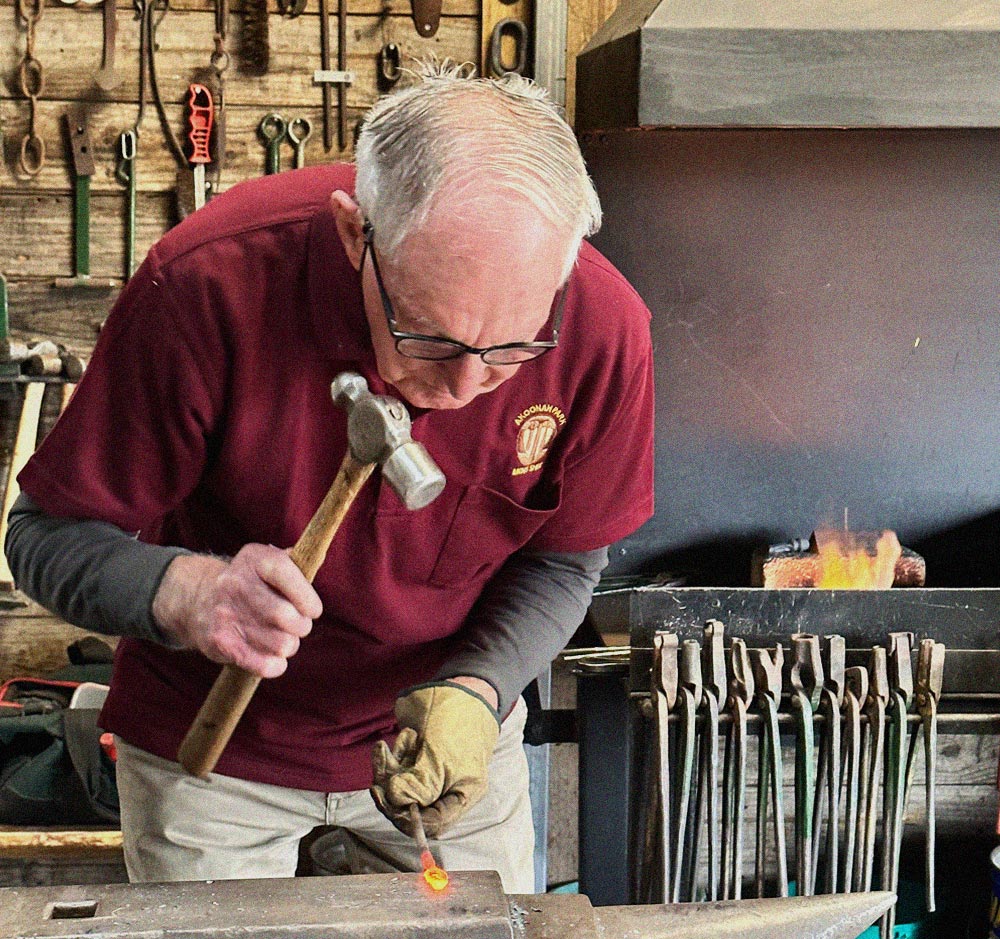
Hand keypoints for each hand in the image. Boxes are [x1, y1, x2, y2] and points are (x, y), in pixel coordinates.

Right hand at [151, 546, 321, 677]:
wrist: (199, 600)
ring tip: (282, 638)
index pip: (286, 573)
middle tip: (298, 625)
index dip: (307, 597)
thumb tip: (313, 560)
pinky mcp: (220, 641)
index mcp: (253, 558)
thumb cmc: (250, 583)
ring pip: (281, 643)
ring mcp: (225, 613)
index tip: (313, 610)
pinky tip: (274, 658)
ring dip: (289, 645)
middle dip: (301, 626)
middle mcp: (235, 583)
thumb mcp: (267, 562)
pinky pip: (263, 664)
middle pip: (286, 616)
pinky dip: (276, 665)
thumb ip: (295, 563)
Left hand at [370, 681, 500, 837]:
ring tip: (387, 749)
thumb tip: (394, 800)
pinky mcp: (417, 755)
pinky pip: (397, 767)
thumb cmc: (458, 723)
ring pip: (400, 786)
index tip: (391, 801)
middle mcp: (446, 786)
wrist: (460, 685)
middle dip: (393, 792)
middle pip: (412, 805)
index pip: (433, 822)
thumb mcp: (440, 758)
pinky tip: (391, 742)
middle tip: (378, 781)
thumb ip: (418, 785)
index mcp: (462, 793)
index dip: (409, 818)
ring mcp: (430, 770)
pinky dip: (390, 757)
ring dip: (388, 770)